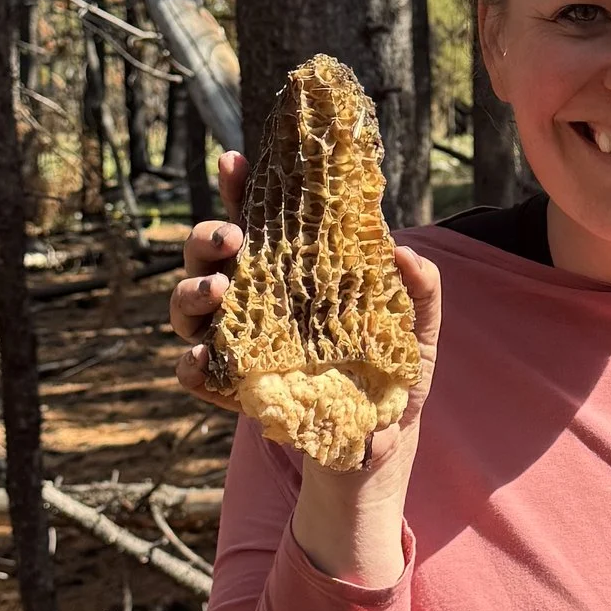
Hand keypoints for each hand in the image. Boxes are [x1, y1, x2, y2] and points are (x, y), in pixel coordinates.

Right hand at [165, 159, 442, 592]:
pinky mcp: (231, 389)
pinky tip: (200, 358)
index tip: (236, 162)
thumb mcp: (417, 334)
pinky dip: (190, 363)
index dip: (243, 188)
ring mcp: (238, 343)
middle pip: (210, 256)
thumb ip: (421, 292)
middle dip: (207, 238)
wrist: (376, 448)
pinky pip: (194, 372)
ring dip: (191, 292)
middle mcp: (256, 300)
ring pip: (189, 305)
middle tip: (231, 240)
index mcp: (296, 273)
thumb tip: (405, 253)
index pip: (261, 220)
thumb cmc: (393, 377)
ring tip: (216, 292)